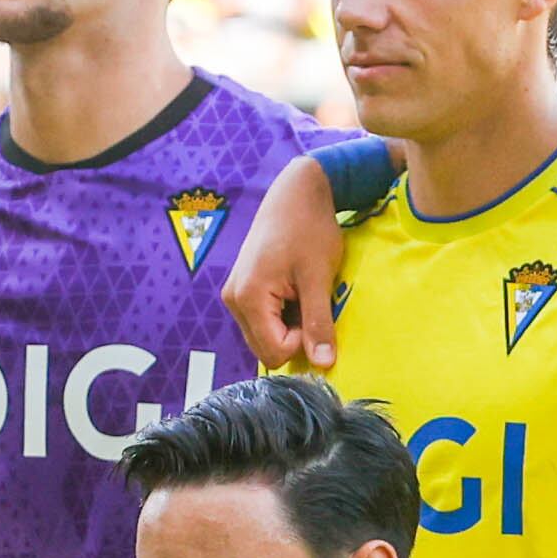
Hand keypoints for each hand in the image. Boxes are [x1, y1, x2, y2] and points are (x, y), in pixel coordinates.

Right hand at [222, 159, 348, 369]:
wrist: (295, 193)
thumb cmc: (309, 229)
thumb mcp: (318, 278)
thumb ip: (318, 323)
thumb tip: (323, 364)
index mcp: (249, 298)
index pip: (274, 353)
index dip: (302, 342)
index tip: (315, 311)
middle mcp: (233, 300)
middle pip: (265, 349)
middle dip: (294, 337)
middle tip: (310, 302)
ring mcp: (234, 295)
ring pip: (264, 336)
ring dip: (289, 326)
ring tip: (302, 293)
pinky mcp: (241, 289)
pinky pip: (262, 321)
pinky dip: (282, 315)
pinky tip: (293, 290)